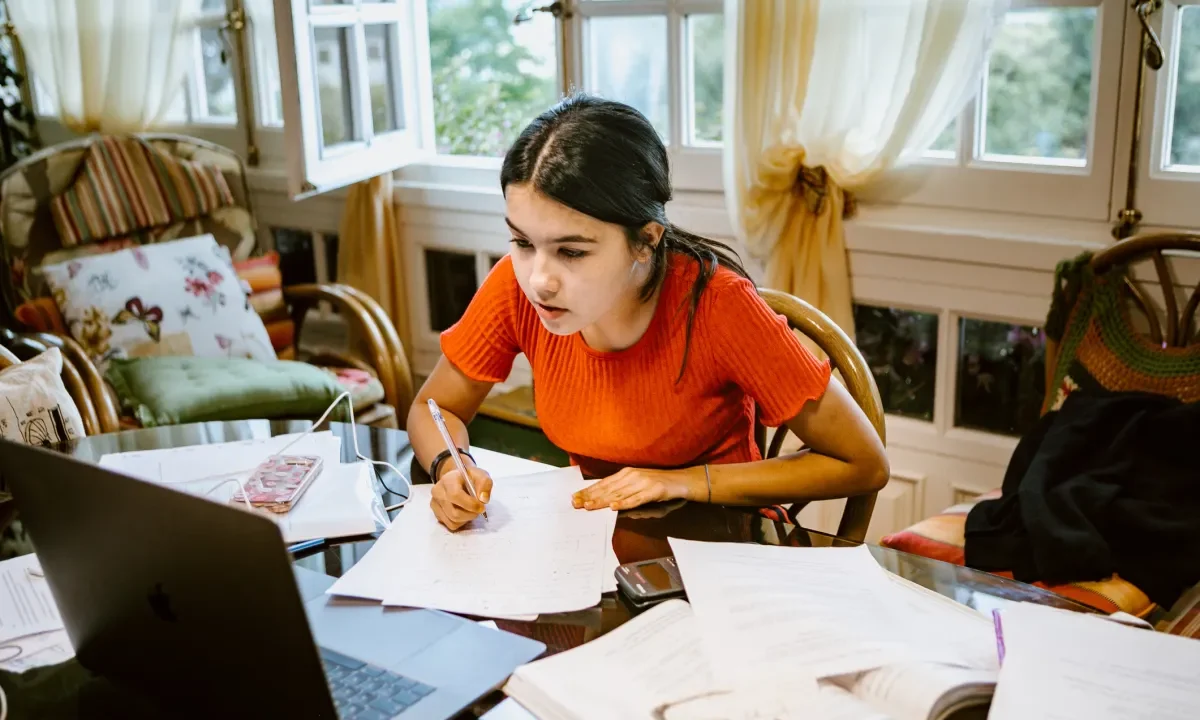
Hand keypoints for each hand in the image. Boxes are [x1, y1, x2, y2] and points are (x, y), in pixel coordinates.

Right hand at [431, 465, 492, 530]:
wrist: (456, 478)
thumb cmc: (469, 477)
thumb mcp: (480, 475)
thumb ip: (485, 484)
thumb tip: (483, 500)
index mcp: (448, 480)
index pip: (455, 495)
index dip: (470, 504)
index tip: (482, 507)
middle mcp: (438, 492)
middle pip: (454, 513)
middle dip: (471, 514)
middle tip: (480, 510)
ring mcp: (435, 504)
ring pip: (452, 521)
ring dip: (467, 519)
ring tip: (472, 510)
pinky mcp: (436, 513)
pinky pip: (450, 525)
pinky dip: (461, 522)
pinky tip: (464, 513)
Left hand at [572, 467, 697, 510]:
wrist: (681, 480)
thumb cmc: (658, 483)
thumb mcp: (637, 482)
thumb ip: (622, 488)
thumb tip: (604, 498)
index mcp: (626, 473)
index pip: (603, 483)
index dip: (589, 490)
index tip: (575, 497)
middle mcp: (632, 476)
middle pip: (607, 488)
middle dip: (590, 496)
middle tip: (575, 503)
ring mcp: (642, 483)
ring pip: (618, 494)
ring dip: (602, 501)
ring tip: (588, 506)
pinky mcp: (653, 491)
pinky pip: (636, 499)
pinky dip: (624, 503)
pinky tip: (613, 507)